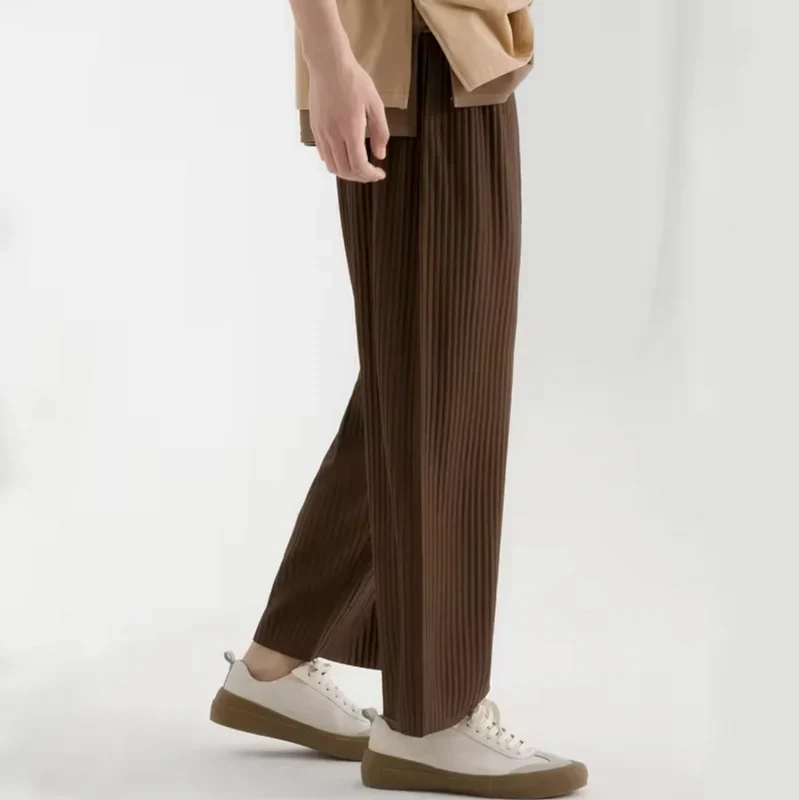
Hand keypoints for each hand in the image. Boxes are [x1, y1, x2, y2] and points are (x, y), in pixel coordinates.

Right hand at [308, 57, 389, 182]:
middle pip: (345, 171)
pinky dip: (336, 162)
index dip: (370, 175)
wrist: (328, 64)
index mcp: (350, 129)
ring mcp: (322, 133)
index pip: (359, 165)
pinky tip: (346, 156)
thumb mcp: (375, 103)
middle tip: (371, 173)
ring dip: (347, 173)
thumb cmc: (354, 80)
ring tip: (359, 168)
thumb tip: (380, 155)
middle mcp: (333, 135)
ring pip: (332, 166)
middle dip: (360, 177)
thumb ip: (380, 131)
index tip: (380, 173)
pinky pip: (324, 155)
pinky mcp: (316, 128)